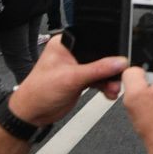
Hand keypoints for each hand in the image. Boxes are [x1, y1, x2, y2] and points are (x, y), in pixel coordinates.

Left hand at [10, 33, 128, 123]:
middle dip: (110, 67)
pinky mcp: (81, 80)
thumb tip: (118, 62)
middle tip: (119, 75)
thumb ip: (97, 69)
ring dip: (109, 79)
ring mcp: (77, 67)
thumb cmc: (38, 92)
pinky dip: (105, 86)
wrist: (33, 114)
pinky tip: (109, 91)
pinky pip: (99, 80)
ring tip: (113, 87)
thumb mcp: (71, 78)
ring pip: (101, 69)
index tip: (119, 57)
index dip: (106, 47)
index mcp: (65, 43)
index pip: (92, 39)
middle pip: (99, 55)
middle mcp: (72, 53)